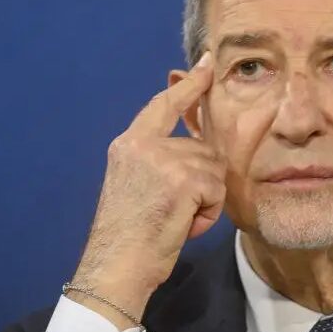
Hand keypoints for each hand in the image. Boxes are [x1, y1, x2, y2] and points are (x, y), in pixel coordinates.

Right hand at [68, 51, 224, 327]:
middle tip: (174, 210)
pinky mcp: (184, 179)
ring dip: (204, 200)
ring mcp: (164, 160)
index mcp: (129, 144)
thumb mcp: (136, 185)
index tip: (207, 65)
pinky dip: (207, 214)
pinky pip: (216, 190)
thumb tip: (195, 145)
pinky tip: (182, 226)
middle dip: (201, 181)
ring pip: (213, 170)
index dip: (190, 86)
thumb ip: (158, 159)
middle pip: (202, 148)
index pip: (164, 105)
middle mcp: (144, 145)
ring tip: (175, 219)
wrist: (116, 266)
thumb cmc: (127, 238)